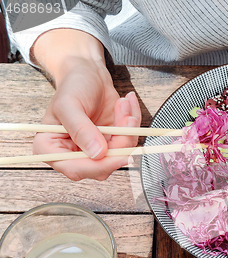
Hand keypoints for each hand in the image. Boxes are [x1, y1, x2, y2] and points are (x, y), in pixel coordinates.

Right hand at [33, 59, 141, 180]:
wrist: (89, 75)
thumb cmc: (73, 87)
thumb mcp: (70, 105)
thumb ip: (81, 130)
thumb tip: (97, 154)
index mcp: (50, 149)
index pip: (75, 169)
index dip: (99, 166)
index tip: (120, 154)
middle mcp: (72, 155)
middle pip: (102, 167)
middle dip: (120, 143)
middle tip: (128, 118)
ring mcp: (94, 152)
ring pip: (119, 155)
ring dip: (128, 129)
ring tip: (123, 104)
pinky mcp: (111, 145)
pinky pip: (129, 143)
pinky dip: (133, 124)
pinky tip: (126, 105)